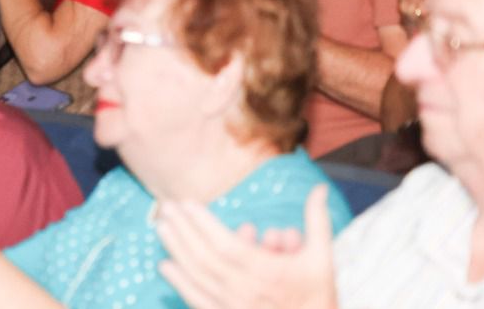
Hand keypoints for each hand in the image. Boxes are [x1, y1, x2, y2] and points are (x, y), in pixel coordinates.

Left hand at [157, 184, 338, 308]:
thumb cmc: (318, 295)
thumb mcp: (322, 258)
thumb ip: (317, 221)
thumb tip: (320, 187)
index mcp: (269, 272)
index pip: (226, 244)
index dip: (203, 224)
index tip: (187, 203)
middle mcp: (247, 290)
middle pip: (205, 257)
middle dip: (183, 230)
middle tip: (166, 207)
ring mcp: (235, 307)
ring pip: (198, 277)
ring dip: (177, 250)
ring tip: (161, 227)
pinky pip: (198, 301)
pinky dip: (179, 283)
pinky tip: (164, 265)